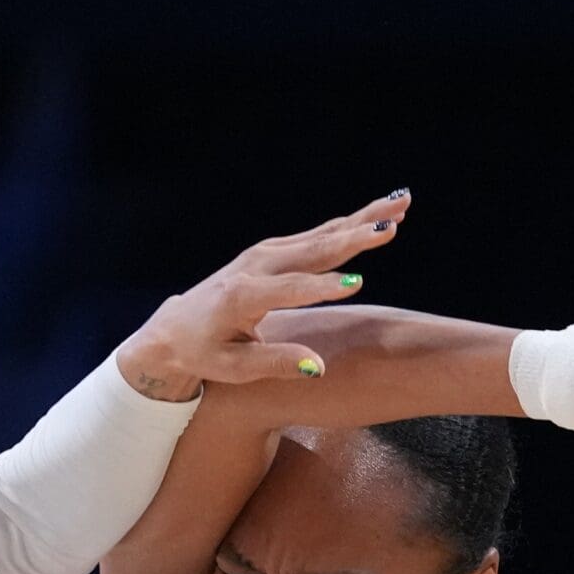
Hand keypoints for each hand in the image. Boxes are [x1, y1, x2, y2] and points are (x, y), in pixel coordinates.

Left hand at [115, 193, 412, 401]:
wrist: (174, 330)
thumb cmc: (204, 354)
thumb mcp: (233, 369)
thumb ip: (275, 364)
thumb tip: (317, 367)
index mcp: (243, 296)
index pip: (289, 290)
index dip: (321, 288)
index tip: (356, 284)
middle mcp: (255, 267)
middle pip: (313, 249)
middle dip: (355, 236)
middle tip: (393, 224)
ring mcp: (263, 255)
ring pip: (320, 235)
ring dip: (361, 219)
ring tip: (399, 205)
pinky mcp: (271, 252)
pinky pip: (314, 237)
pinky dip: (346, 226)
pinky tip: (373, 217)